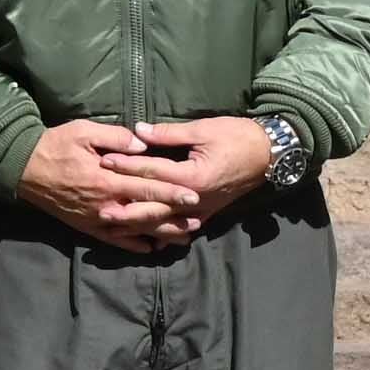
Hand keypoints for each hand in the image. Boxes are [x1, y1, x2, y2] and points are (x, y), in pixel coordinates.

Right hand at [14, 121, 203, 246]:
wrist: (23, 168)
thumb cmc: (54, 145)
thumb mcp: (84, 132)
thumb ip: (115, 138)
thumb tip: (143, 144)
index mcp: (107, 180)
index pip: (147, 187)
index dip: (172, 192)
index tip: (194, 196)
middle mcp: (105, 204)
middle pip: (146, 213)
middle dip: (174, 217)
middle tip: (198, 220)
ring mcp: (96, 218)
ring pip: (134, 230)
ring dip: (160, 234)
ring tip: (183, 237)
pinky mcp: (86, 226)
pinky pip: (114, 239)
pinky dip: (133, 245)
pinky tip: (150, 247)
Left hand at [103, 116, 274, 247]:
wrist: (269, 154)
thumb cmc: (237, 137)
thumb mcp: (203, 129)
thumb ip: (168, 134)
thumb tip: (138, 132)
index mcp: (193, 177)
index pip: (153, 172)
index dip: (127, 166)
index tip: (104, 161)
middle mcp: (196, 199)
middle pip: (154, 207)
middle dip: (126, 208)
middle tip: (100, 208)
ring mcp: (202, 210)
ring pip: (165, 222)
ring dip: (139, 224)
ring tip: (115, 226)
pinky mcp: (208, 214)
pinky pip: (181, 228)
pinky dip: (163, 233)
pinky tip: (146, 240)